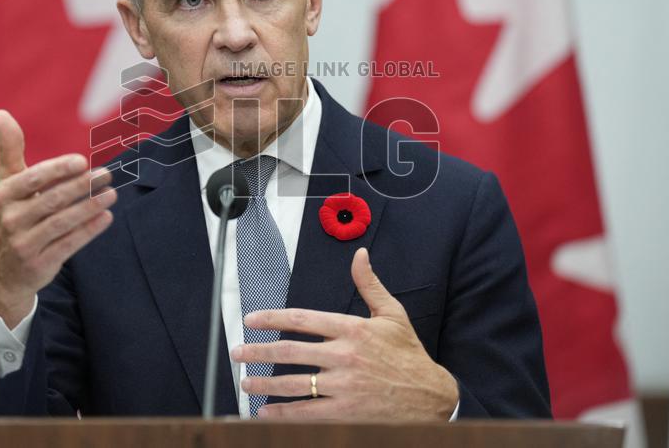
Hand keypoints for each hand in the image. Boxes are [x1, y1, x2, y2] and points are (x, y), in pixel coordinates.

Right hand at [0, 110, 116, 327]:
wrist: (4, 271)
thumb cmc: (11, 215)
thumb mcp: (6, 183)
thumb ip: (9, 149)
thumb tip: (0, 113)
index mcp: (4, 195)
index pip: (32, 179)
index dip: (57, 170)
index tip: (82, 161)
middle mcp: (11, 220)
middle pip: (51, 200)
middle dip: (81, 187)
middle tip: (106, 174)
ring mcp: (24, 244)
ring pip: (62, 223)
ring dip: (89, 207)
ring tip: (111, 194)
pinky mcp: (40, 264)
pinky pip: (68, 244)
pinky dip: (89, 230)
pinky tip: (107, 217)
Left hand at [231, 247, 457, 419]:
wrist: (431, 396)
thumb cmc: (409, 355)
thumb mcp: (393, 315)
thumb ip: (370, 285)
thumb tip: (359, 256)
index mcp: (352, 329)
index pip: (302, 319)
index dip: (272, 318)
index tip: (250, 321)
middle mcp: (345, 356)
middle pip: (290, 351)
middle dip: (258, 352)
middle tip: (237, 353)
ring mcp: (344, 387)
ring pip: (293, 384)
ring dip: (265, 383)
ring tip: (246, 383)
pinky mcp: (347, 413)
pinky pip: (306, 413)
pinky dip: (282, 414)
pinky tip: (266, 413)